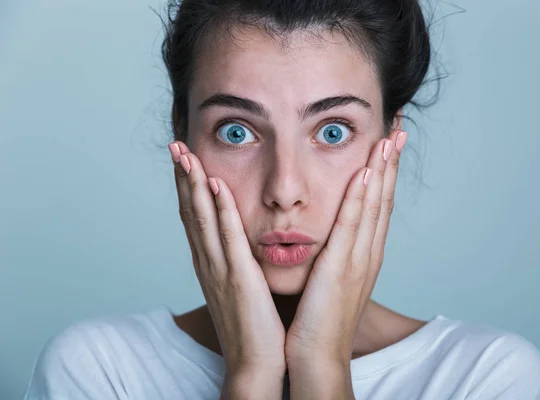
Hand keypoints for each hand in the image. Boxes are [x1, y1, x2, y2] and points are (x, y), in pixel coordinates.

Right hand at [169, 142, 285, 394]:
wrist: (256, 363)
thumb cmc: (253, 326)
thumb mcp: (239, 288)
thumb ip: (236, 263)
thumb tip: (239, 243)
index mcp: (211, 264)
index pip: (195, 218)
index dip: (187, 187)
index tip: (184, 159)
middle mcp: (209, 263)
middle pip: (191, 212)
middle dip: (182, 177)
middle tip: (175, 145)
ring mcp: (220, 269)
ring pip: (203, 218)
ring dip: (193, 184)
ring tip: (185, 154)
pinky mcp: (238, 277)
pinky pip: (227, 237)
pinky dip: (220, 209)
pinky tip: (216, 184)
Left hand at [285, 130, 406, 366]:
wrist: (317, 356)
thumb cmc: (318, 319)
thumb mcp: (329, 278)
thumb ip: (332, 253)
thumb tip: (327, 232)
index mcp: (364, 254)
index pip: (378, 205)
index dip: (387, 172)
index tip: (390, 142)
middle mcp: (368, 253)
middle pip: (384, 199)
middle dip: (393, 162)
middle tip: (401, 126)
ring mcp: (358, 260)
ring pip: (374, 206)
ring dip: (383, 170)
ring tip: (390, 136)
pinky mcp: (341, 268)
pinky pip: (352, 226)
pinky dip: (361, 199)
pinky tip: (367, 172)